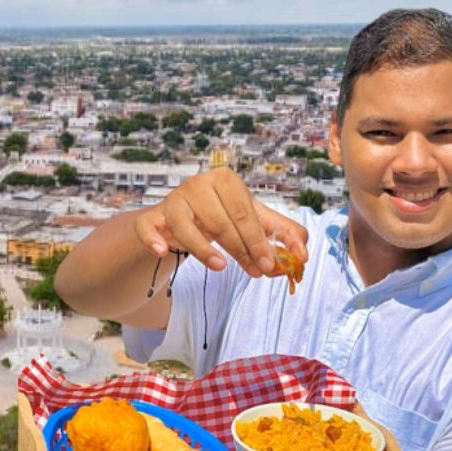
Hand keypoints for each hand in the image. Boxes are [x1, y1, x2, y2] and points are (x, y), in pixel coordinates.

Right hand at [135, 167, 308, 276]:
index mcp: (225, 179)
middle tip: (255, 271)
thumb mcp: (254, 220)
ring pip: (184, 225)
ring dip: (202, 249)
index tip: (269, 264)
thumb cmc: (223, 215)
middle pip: (218, 220)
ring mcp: (172, 200)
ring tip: (221, 267)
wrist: (184, 218)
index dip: (258, 240)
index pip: (243, 212)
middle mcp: (196, 184)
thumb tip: (303, 255)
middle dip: (239, 249)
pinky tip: (163, 251)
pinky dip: (154, 239)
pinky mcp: (153, 217)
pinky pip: (148, 226)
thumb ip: (282, 233)